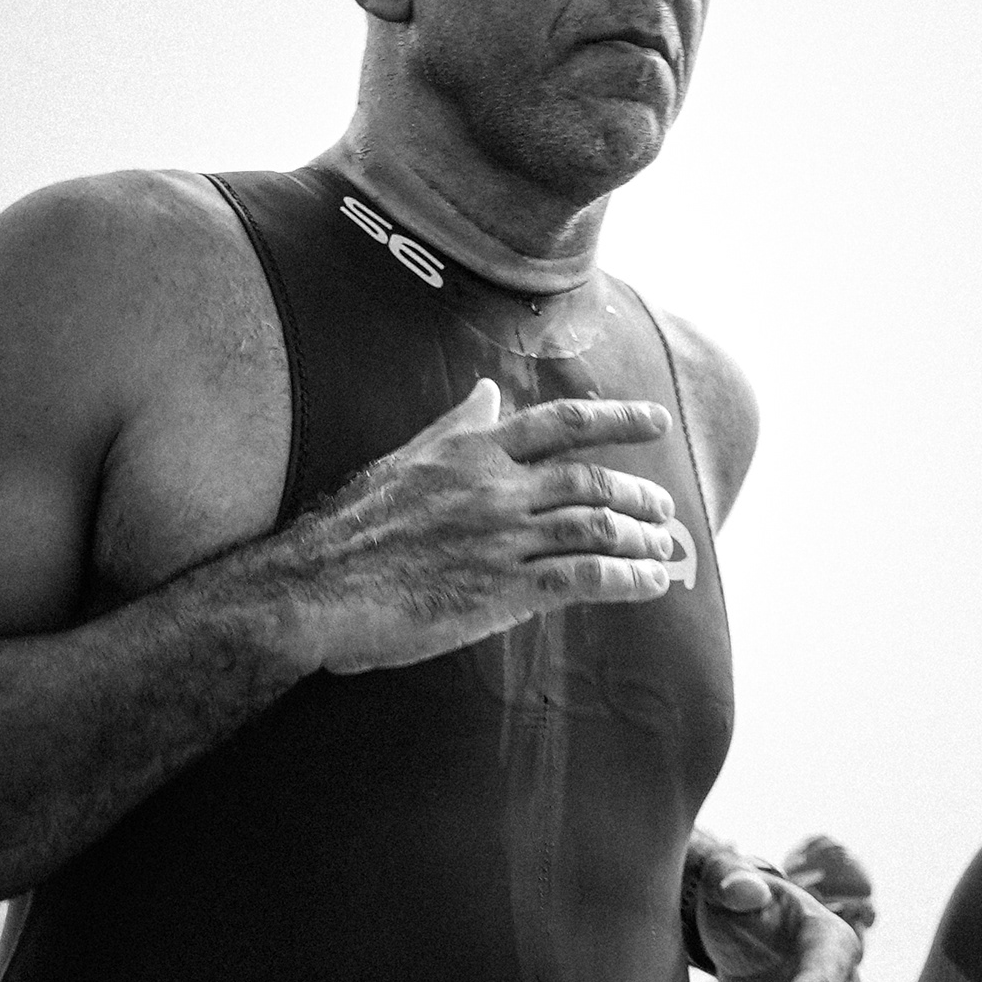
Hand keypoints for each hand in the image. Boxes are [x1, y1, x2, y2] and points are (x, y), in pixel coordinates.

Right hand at [272, 381, 695, 673]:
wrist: (317, 587)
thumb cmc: (354, 527)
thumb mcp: (405, 459)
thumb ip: (455, 426)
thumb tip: (486, 392)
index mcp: (472, 451)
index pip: (560, 423)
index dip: (616, 419)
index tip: (656, 422)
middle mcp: (495, 488)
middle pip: (590, 478)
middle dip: (638, 490)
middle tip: (664, 504)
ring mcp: (502, 538)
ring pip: (594, 525)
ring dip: (640, 535)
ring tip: (663, 545)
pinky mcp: (502, 589)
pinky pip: (583, 578)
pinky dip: (625, 579)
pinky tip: (649, 584)